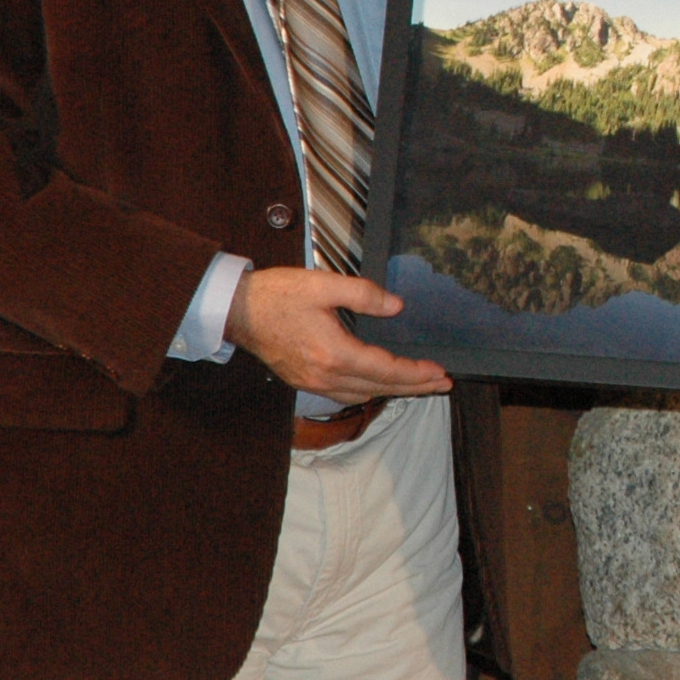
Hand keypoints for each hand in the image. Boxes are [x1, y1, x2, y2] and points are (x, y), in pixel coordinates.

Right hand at [224, 265, 452, 401]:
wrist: (237, 311)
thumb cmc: (277, 296)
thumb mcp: (325, 285)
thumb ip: (364, 295)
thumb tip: (396, 306)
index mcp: (334, 353)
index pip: (386, 369)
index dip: (416, 373)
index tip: (440, 372)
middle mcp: (324, 376)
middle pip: (379, 388)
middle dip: (414, 387)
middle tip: (442, 385)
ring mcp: (312, 383)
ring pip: (363, 394)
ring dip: (394, 391)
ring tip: (419, 385)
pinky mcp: (304, 381)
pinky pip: (344, 394)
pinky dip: (369, 390)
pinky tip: (380, 383)